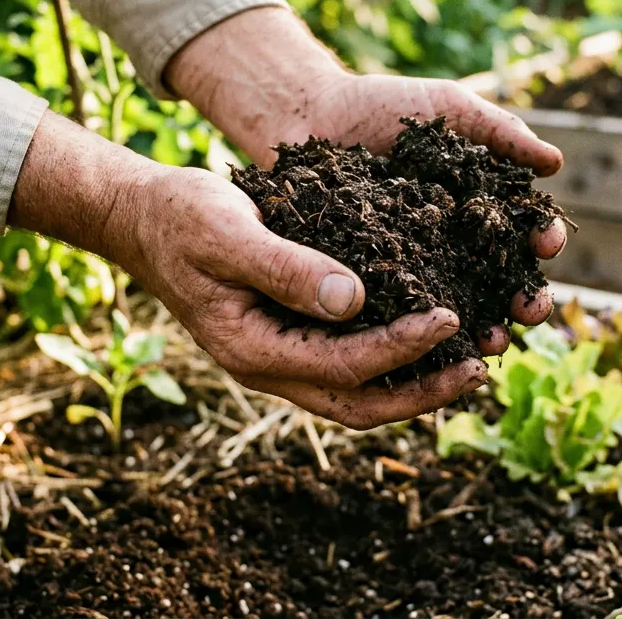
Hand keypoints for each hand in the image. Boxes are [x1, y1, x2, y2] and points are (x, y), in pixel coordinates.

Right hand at [10, 114, 486, 429]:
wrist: (144, 217)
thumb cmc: (181, 217)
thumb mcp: (229, 232)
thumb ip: (285, 267)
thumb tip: (353, 298)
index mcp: (252, 349)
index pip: (344, 365)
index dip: (401, 347)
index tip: (448, 315)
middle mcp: (269, 367)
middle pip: (359, 404)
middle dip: (422, 393)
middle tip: (477, 368)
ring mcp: (280, 357)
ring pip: (358, 393)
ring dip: (414, 384)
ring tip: (469, 360)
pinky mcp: (290, 337)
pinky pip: (349, 364)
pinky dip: (393, 359)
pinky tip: (430, 333)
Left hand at [168, 6, 567, 354]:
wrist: (310, 115)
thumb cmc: (382, 106)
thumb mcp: (448, 109)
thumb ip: (499, 131)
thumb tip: (554, 163)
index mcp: (481, 204)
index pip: (524, 229)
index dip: (542, 239)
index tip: (547, 243)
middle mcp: (456, 242)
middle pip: (502, 280)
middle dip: (523, 299)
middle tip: (529, 311)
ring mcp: (418, 266)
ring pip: (460, 307)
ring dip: (484, 329)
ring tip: (491, 343)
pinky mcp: (378, 284)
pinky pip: (404, 313)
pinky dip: (423, 335)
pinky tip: (435, 348)